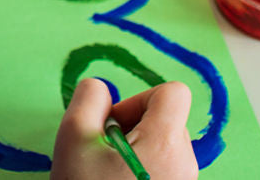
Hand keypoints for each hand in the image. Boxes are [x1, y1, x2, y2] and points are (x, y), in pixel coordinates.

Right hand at [51, 79, 197, 179]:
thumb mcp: (73, 137)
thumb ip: (88, 97)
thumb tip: (101, 90)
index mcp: (166, 143)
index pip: (173, 93)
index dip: (139, 97)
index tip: (114, 123)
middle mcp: (186, 165)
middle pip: (168, 120)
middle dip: (133, 126)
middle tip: (103, 150)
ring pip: (165, 147)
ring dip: (135, 150)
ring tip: (107, 174)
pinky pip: (165, 171)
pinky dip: (141, 171)